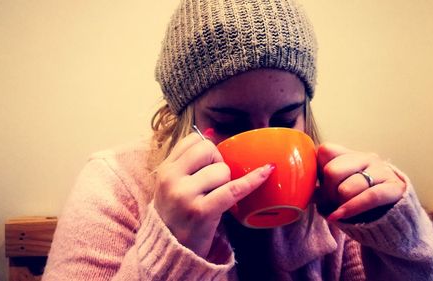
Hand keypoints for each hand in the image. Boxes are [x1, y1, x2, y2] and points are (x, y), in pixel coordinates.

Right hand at [153, 133, 273, 257]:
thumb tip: (211, 131)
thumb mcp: (171, 185)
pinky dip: (253, 180)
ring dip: (226, 182)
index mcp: (164, 169)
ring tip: (215, 198)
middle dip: (218, 162)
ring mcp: (185, 195)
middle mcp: (171, 179)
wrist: (171, 252)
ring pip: (222, 170)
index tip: (208, 165)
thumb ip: (187, 160)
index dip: (206, 150)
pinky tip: (267, 171)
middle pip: (209, 150)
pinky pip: (234, 188)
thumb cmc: (176, 215)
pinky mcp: (202, 211)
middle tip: (214, 183)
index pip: (192, 140)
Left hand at [315, 143, 405, 221]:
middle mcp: (367, 158)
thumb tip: (297, 186)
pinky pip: (369, 197)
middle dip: (328, 191)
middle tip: (333, 201)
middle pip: (332, 170)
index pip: (325, 150)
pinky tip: (338, 217)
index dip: (318, 171)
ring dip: (340, 204)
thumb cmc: (360, 200)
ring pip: (347, 188)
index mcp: (351, 154)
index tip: (321, 185)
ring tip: (343, 209)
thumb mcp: (338, 188)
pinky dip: (350, 209)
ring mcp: (382, 171)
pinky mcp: (395, 188)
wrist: (393, 218)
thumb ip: (322, 184)